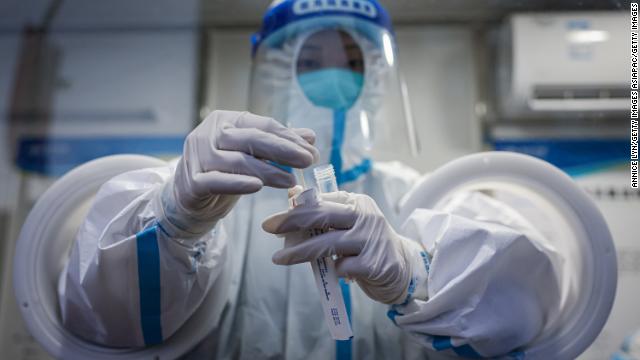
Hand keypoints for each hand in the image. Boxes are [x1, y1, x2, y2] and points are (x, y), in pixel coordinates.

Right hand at [161, 110, 318, 236]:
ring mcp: (198, 157)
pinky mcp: (192, 181)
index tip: (312, 149)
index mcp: (225, 121)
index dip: (289, 137)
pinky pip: (217, 181)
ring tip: (291, 180)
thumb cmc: (222, 172)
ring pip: (238, 161)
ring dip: (268, 171)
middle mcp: (209, 134)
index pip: (263, 125)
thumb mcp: (250, 156)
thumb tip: (310, 136)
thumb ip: (277, 146)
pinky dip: (238, 183)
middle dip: (284, 150)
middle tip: (308, 160)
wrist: (186, 198)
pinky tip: (258, 187)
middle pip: (252, 139)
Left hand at [262, 191, 426, 304]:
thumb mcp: (348, 223)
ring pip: (325, 244)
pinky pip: (340, 268)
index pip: (320, 201)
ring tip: (278, 258)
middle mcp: (365, 217)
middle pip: (320, 215)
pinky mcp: (372, 264)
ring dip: (298, 252)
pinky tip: (334, 273)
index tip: (274, 220)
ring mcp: (369, 240)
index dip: (294, 209)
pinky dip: (331, 271)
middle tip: (267, 227)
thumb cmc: (365, 243)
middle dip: (290, 221)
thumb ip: (324, 211)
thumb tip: (291, 194)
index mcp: (356, 202)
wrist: (401, 268)